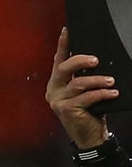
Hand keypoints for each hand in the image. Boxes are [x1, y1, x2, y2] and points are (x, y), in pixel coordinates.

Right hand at [48, 27, 115, 149]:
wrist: (89, 136)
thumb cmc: (89, 111)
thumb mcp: (86, 91)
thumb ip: (85, 78)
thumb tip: (97, 61)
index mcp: (57, 83)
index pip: (59, 60)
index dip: (63, 45)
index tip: (67, 30)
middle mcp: (54, 90)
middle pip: (64, 68)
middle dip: (80, 61)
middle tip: (96, 60)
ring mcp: (58, 101)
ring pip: (78, 83)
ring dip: (98, 80)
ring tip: (111, 82)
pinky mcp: (67, 110)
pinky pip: (87, 97)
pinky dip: (102, 94)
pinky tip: (112, 94)